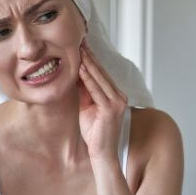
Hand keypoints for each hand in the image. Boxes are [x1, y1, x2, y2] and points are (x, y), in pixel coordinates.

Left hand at [77, 40, 127, 161]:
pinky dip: (88, 78)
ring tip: (79, 50)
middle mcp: (119, 97)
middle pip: (102, 73)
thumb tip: (75, 75)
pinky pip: (96, 90)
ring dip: (88, 63)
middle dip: (90, 57)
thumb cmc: (95, 133)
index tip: (83, 47)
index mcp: (116, 96)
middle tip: (80, 42)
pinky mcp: (111, 109)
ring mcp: (117, 103)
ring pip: (100, 79)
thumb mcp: (87, 107)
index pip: (102, 74)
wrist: (102, 153)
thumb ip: (85, 92)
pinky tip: (81, 68)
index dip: (92, 60)